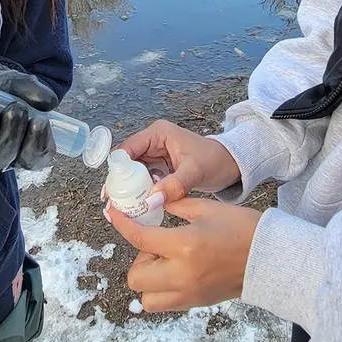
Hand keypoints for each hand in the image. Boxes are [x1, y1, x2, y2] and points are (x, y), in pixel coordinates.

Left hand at [106, 198, 262, 311]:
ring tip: (166, 262)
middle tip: (156, 245)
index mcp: (184, 245)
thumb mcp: (206, 208)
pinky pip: (164, 304)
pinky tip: (175, 271)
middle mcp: (182, 274)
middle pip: (135, 276)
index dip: (121, 224)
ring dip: (148, 279)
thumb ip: (175, 204)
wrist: (270, 257)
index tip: (114, 215)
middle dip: (139, 258)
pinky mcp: (196, 303)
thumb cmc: (243, 229)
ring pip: (146, 298)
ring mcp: (188, 293)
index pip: (139, 239)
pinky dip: (161, 290)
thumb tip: (152, 200)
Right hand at [118, 120, 241, 203]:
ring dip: (127, 189)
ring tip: (120, 208)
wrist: (230, 165)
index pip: (129, 148)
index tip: (112, 189)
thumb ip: (174, 185)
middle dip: (119, 181)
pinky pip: (143, 180)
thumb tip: (151, 201)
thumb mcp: (194, 172)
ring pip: (133, 172)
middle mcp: (153, 142)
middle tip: (112, 203)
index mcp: (158, 133)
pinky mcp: (159, 167)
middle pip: (127, 161)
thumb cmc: (215, 160)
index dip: (118, 168)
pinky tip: (135, 206)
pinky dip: (139, 192)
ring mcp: (155, 154)